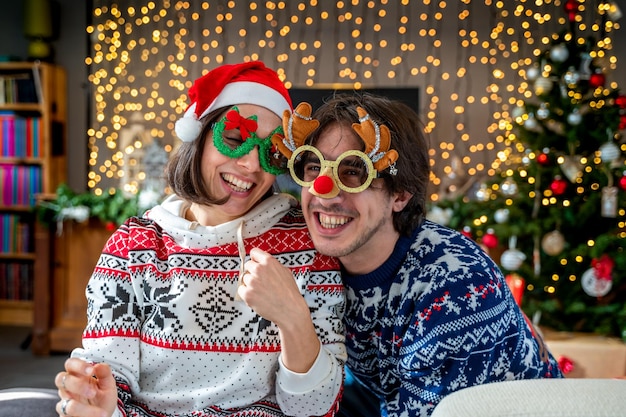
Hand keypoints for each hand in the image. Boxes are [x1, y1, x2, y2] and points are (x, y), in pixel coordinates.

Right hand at [55, 357, 117, 416]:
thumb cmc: (103, 400)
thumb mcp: (108, 385)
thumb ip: (105, 374)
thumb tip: (99, 365)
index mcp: (79, 376)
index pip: (70, 364)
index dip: (78, 365)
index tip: (91, 370)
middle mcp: (69, 388)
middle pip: (61, 379)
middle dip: (77, 384)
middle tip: (92, 392)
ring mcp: (66, 402)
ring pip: (65, 401)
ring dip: (82, 407)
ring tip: (100, 411)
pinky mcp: (65, 416)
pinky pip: (68, 415)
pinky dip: (85, 415)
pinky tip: (97, 416)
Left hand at [237, 247, 321, 372]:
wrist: (290, 310)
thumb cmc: (289, 293)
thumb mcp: (285, 271)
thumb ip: (272, 265)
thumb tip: (262, 262)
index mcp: (269, 262)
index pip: (254, 252)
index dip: (255, 259)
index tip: (255, 262)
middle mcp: (259, 269)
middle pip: (247, 265)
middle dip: (253, 272)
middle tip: (261, 282)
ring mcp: (252, 282)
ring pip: (244, 278)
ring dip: (250, 284)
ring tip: (262, 291)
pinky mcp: (247, 294)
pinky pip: (241, 290)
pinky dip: (247, 294)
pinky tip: (257, 297)